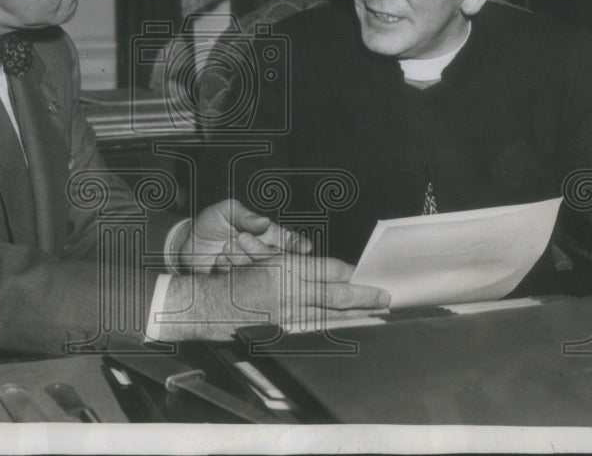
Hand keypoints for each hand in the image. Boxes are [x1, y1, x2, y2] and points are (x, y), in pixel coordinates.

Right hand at [160, 254, 389, 340]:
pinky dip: (330, 327)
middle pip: (335, 296)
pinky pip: (312, 328)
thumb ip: (294, 264)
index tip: (368, 275)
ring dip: (352, 315)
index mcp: (286, 269)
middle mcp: (289, 292)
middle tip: (384, 297)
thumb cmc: (233, 277)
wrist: (208, 304)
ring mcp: (286, 315)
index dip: (351, 274)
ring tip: (373, 314)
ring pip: (328, 315)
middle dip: (363, 297)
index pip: (329, 271)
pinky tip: (343, 328)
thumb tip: (328, 272)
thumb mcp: (265, 260)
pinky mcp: (281, 331)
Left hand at [176, 198, 310, 272]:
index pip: (287, 240)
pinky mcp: (236, 286)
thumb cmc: (211, 223)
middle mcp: (262, 255)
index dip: (298, 245)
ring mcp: (251, 271)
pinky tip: (217, 262)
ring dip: (240, 259)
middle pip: (274, 258)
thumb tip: (264, 222)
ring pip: (257, 271)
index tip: (304, 249)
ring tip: (224, 247)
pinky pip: (239, 282)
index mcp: (266, 234)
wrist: (186, 244)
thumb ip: (245, 216)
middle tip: (240, 238)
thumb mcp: (226, 211)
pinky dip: (227, 270)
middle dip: (258, 249)